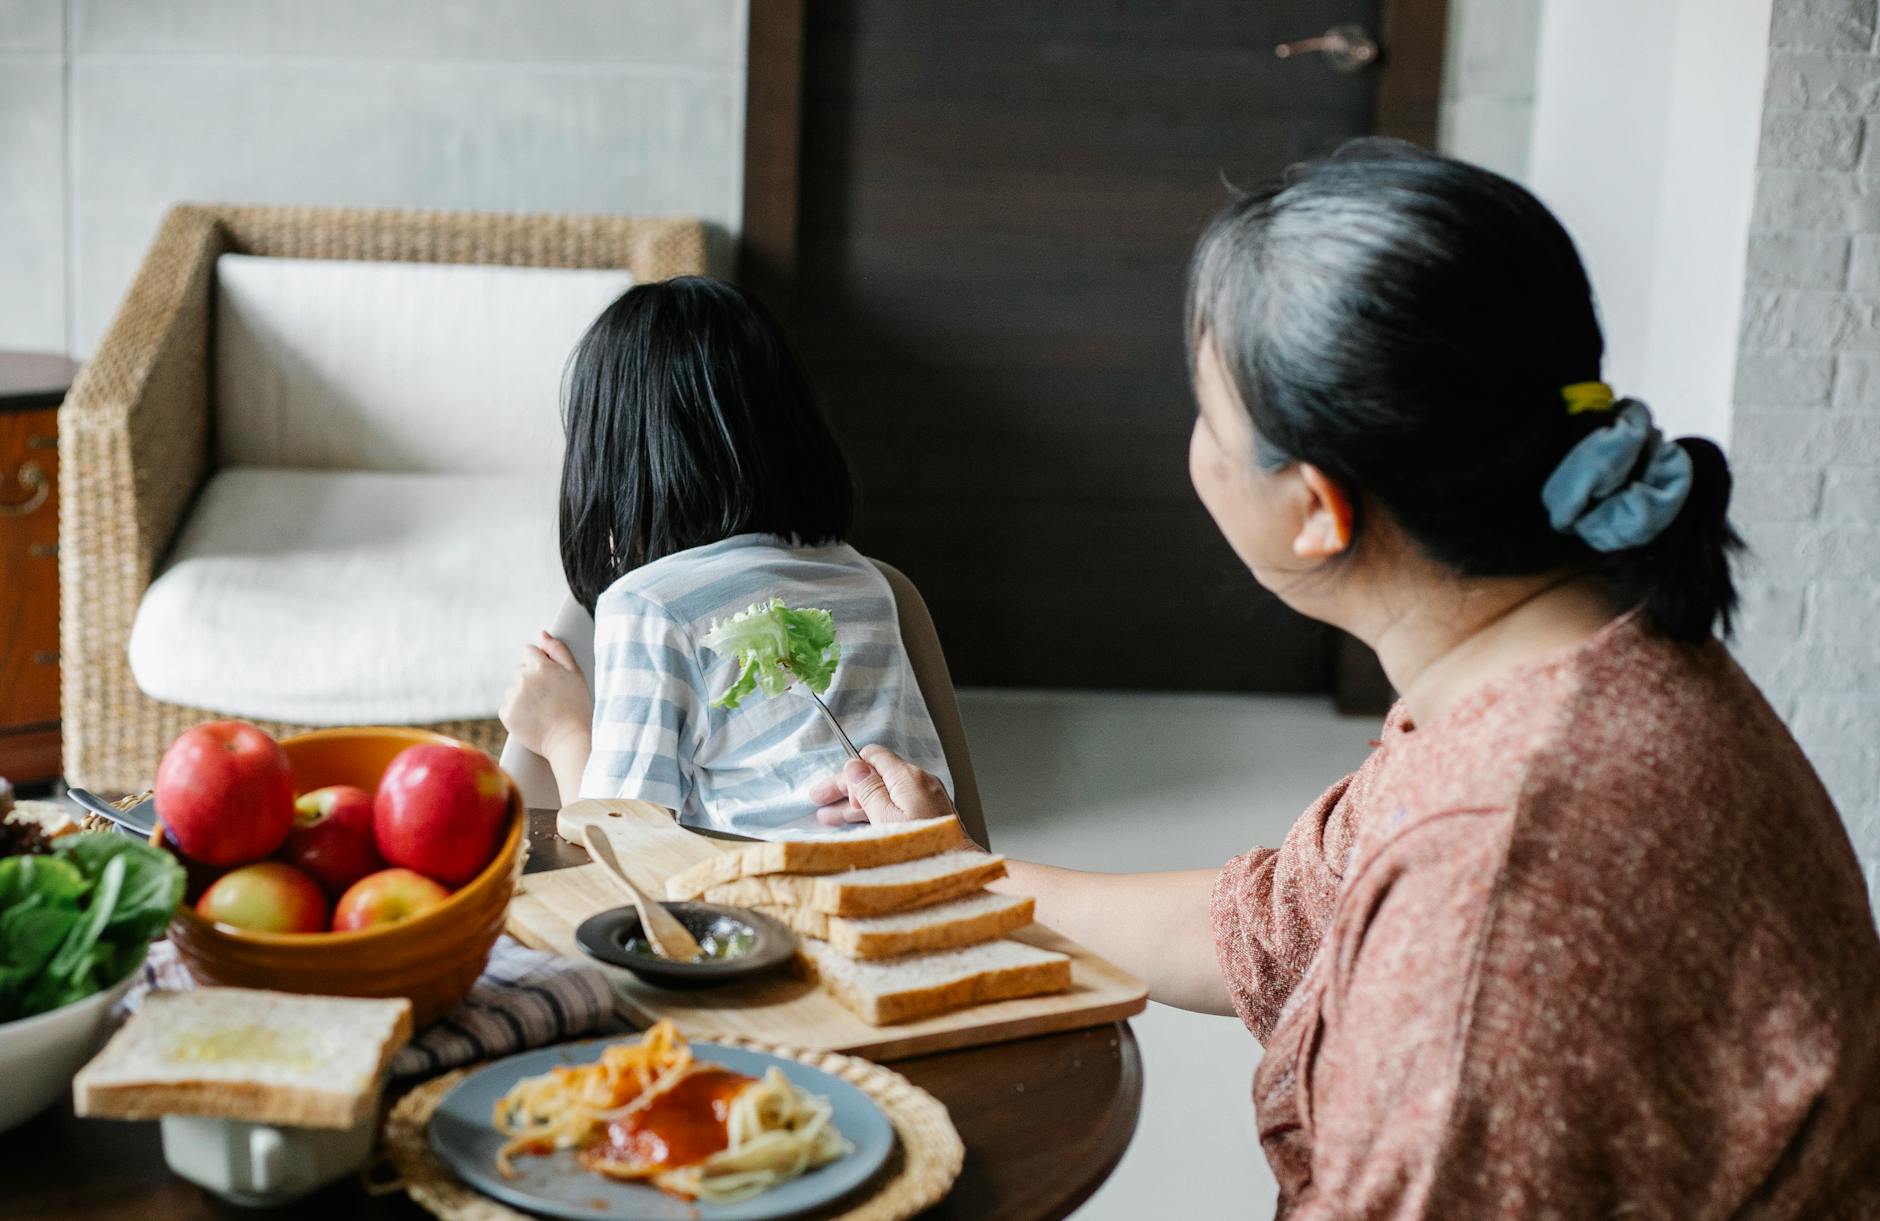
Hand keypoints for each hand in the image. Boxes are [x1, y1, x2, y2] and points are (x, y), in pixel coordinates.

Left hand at [499, 632, 591, 759]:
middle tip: (548, 696)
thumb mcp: (576, 674)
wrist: (571, 740)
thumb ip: (559, 650)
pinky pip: (507, 706)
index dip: (539, 662)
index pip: (528, 651)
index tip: (548, 677)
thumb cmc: (578, 707)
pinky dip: (517, 711)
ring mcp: (514, 697)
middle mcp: (525, 678)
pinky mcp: (507, 714)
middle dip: (530, 679)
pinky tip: (533, 718)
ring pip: (512, 689)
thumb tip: (542, 634)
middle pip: (518, 670)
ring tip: (542, 710)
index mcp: (542, 666)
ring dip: (523, 696)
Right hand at [806, 745, 965, 838]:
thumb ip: (868, 790)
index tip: (830, 791)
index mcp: (907, 776)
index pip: (872, 757)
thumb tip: (854, 766)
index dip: (848, 772)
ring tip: (829, 818)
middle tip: (820, 801)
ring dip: (855, 803)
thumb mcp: (885, 818)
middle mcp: (918, 781)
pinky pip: (895, 804)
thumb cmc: (921, 846)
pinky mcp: (928, 811)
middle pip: (875, 776)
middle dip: (845, 789)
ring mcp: (925, 796)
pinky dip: (874, 810)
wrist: (956, 865)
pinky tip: (856, 822)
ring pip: (883, 792)